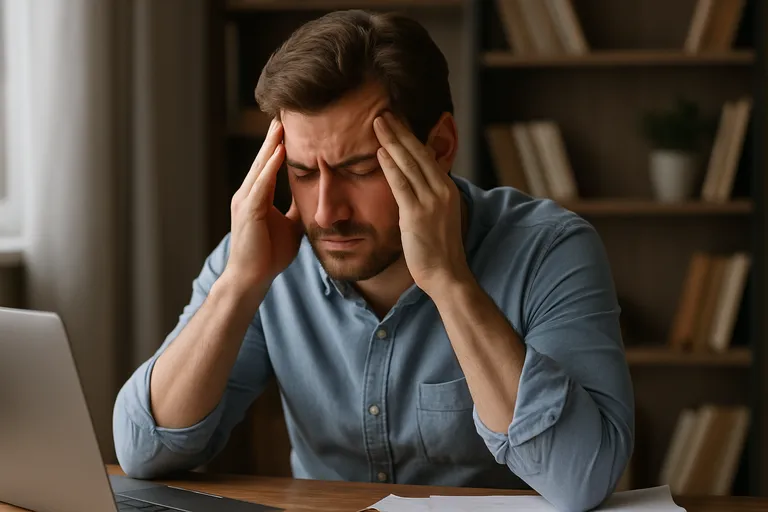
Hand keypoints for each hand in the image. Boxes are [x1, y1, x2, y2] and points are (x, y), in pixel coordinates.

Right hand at [224, 118, 302, 292]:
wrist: (252, 278)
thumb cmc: (268, 255)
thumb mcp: (291, 226)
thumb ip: (298, 210)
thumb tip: (315, 198)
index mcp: (257, 197)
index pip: (268, 165)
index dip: (278, 146)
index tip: (289, 127)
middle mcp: (247, 194)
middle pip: (262, 159)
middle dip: (273, 137)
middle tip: (283, 114)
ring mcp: (245, 201)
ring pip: (260, 167)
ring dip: (271, 145)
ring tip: (281, 125)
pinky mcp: (249, 211)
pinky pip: (261, 184)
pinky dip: (270, 167)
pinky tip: (279, 152)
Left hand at [373, 112, 471, 295]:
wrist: (446, 273)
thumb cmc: (437, 248)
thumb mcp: (436, 215)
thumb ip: (425, 195)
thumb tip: (408, 181)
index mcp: (447, 188)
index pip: (426, 155)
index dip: (409, 136)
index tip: (395, 121)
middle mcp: (442, 190)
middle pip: (418, 153)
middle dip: (399, 131)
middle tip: (383, 113)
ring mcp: (431, 201)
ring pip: (409, 164)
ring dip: (391, 141)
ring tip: (378, 123)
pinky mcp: (417, 214)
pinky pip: (401, 185)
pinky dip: (390, 166)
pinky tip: (380, 152)